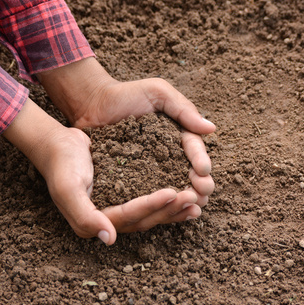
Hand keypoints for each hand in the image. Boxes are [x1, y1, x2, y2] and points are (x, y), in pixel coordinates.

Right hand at [3, 99, 202, 244]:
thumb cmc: (61, 164)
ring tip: (195, 200)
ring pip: (150, 213)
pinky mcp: (124, 194)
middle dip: (169, 210)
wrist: (58, 145)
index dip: (151, 206)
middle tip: (192, 197)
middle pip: (144, 219)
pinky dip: (166, 199)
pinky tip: (183, 192)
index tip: (172, 192)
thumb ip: (85, 215)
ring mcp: (117, 207)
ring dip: (173, 209)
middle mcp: (108, 220)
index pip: (129, 216)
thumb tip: (110, 239)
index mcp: (94, 222)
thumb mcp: (68, 189)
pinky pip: (148, 200)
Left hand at [37, 57, 215, 205]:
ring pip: (172, 185)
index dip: (200, 160)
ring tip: (192, 207)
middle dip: (199, 183)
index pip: (193, 149)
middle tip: (202, 193)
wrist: (92, 104)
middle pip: (188, 172)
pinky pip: (146, 191)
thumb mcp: (157, 92)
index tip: (203, 171)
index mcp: (178, 134)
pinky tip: (164, 211)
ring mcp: (150, 167)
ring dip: (184, 197)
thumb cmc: (126, 94)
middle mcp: (167, 153)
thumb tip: (211, 128)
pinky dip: (157, 202)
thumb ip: (182, 108)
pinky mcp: (132, 177)